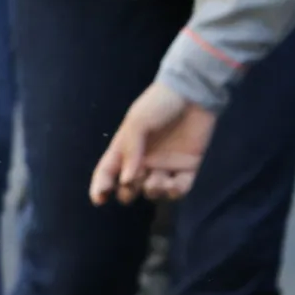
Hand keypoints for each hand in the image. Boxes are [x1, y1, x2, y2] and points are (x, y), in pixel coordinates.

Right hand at [95, 85, 217, 206]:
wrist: (194, 94)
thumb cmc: (160, 104)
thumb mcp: (137, 122)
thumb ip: (130, 151)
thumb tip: (126, 180)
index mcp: (126, 148)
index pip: (107, 172)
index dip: (100, 187)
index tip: (100, 199)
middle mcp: (144, 160)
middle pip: (130, 187)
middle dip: (128, 193)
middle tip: (132, 187)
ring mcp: (166, 164)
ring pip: (154, 191)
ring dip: (153, 191)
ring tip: (157, 181)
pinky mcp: (188, 166)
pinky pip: (180, 188)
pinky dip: (175, 191)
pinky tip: (173, 184)